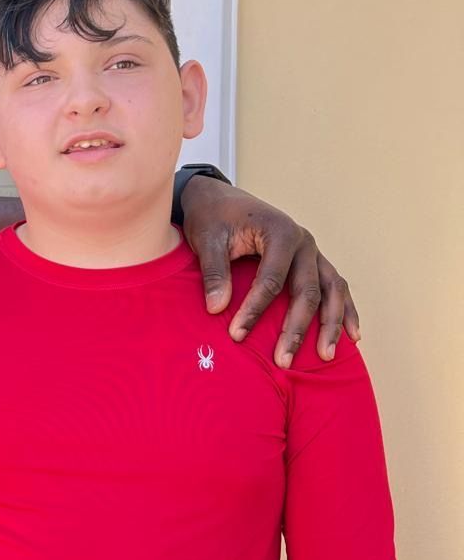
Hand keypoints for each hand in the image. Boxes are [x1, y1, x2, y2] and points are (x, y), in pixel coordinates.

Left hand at [180, 177, 358, 366]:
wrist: (220, 199)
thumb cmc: (213, 218)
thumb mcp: (207, 239)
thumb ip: (214, 272)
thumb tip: (216, 309)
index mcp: (279, 232)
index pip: (272, 280)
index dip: (255, 310)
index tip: (237, 335)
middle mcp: (304, 241)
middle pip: (308, 291)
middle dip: (296, 328)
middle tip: (282, 361)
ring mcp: (313, 251)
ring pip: (331, 291)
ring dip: (330, 324)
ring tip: (326, 356)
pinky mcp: (313, 261)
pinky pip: (336, 287)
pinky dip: (345, 310)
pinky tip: (352, 335)